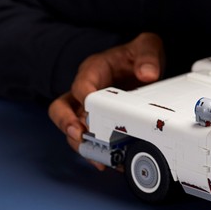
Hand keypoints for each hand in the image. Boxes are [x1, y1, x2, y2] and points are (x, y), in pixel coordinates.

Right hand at [48, 32, 164, 162]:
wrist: (143, 64)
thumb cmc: (137, 55)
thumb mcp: (147, 46)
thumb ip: (147, 57)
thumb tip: (148, 74)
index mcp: (93, 69)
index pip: (81, 84)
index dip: (84, 98)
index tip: (91, 109)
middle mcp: (85, 90)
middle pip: (62, 109)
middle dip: (67, 124)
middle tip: (80, 136)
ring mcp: (88, 109)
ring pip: (73, 129)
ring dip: (82, 145)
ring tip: (97, 158)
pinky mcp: (99, 123)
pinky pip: (90, 139)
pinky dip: (97, 152)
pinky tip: (111, 163)